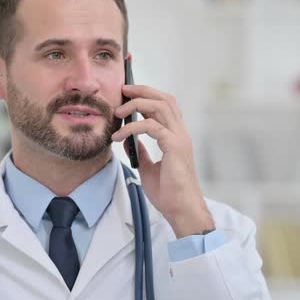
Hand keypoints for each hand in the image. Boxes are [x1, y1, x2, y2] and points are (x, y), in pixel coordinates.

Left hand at [112, 84, 214, 237]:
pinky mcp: (174, 146)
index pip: (165, 105)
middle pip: (164, 99)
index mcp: (176, 136)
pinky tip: (118, 137)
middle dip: (142, 90)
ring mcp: (179, 138)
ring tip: (118, 112)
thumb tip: (129, 139)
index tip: (128, 93)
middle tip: (122, 90)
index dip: (148, 95)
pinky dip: (132, 128)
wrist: (180, 210)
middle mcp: (180, 133)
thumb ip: (142, 151)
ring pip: (159, 106)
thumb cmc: (168, 193)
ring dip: (136, 104)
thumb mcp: (148, 168)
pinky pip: (151, 127)